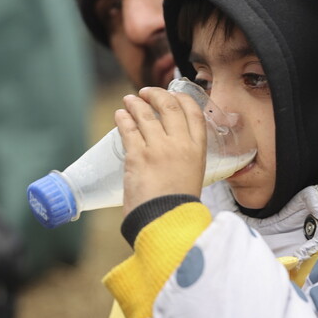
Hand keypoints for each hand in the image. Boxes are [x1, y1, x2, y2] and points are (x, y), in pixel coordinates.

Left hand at [115, 87, 206, 216]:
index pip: (194, 113)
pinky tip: (119, 115)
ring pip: (145, 114)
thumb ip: (185, 160)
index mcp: (198, 150)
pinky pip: (128, 129)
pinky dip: (122, 119)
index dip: (182, 99)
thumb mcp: (192, 178)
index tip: (173, 94)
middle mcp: (180, 144)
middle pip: (169, 107)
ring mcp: (158, 148)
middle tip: (146, 93)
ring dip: (135, 104)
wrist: (167, 223)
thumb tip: (172, 151)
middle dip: (156, 95)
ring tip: (129, 100)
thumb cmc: (179, 208)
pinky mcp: (137, 156)